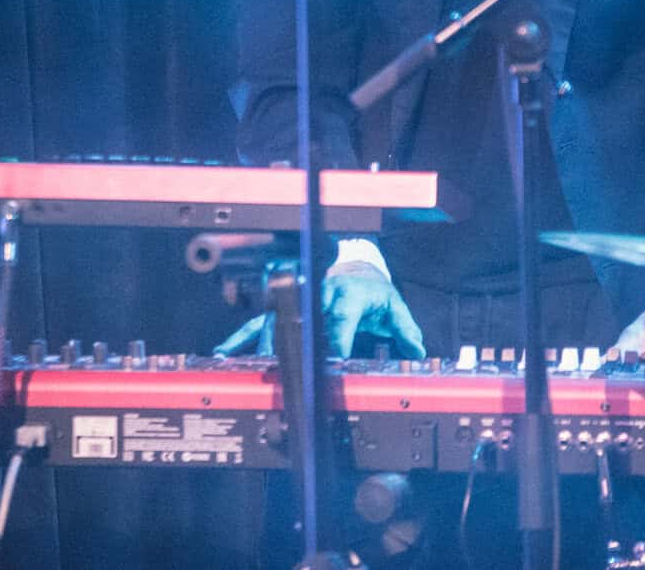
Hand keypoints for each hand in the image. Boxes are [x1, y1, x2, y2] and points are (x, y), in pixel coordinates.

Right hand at [212, 260, 426, 358]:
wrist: (357, 272)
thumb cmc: (372, 295)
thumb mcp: (394, 308)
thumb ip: (405, 331)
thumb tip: (416, 351)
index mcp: (347, 296)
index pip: (340, 322)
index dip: (335, 344)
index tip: (331, 364)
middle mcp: (320, 296)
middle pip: (304, 323)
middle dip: (294, 346)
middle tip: (285, 371)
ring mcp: (301, 301)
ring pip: (278, 320)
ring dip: (264, 343)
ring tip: (252, 364)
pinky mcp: (288, 307)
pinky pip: (264, 320)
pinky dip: (245, 336)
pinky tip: (227, 350)